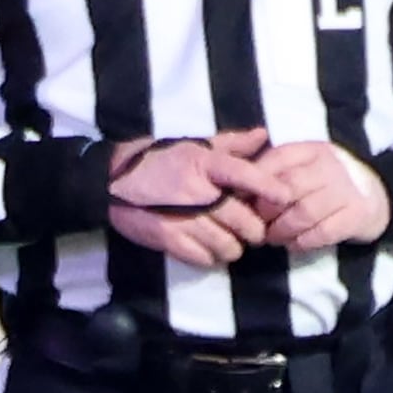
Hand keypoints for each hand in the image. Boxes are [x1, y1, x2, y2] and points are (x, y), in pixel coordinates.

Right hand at [106, 128, 272, 268]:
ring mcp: (181, 217)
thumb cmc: (156, 159)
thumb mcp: (192, 145)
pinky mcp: (167, 238)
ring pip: (228, 246)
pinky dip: (210, 257)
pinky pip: (204, 258)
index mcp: (203, 163)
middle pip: (244, 222)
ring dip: (232, 247)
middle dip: (252, 231)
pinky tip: (205, 247)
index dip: (270, 188)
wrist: (108, 179)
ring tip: (225, 241)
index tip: (283, 198)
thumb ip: (230, 143)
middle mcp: (196, 190)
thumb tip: (263, 135)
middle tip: (248, 229)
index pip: (245, 174)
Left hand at [245, 139, 392, 252]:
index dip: (255, 180)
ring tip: (272, 238)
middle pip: (288, 187)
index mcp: (311, 150)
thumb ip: (277, 171)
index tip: (241, 198)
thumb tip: (238, 188)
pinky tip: (294, 246)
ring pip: (305, 212)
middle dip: (266, 208)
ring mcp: (346, 191)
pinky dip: (304, 241)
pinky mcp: (358, 216)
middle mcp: (329, 166)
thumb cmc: (328, 181)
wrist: (380, 195)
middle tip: (255, 223)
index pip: (276, 160)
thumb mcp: (306, 166)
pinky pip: (324, 232)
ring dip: (283, 229)